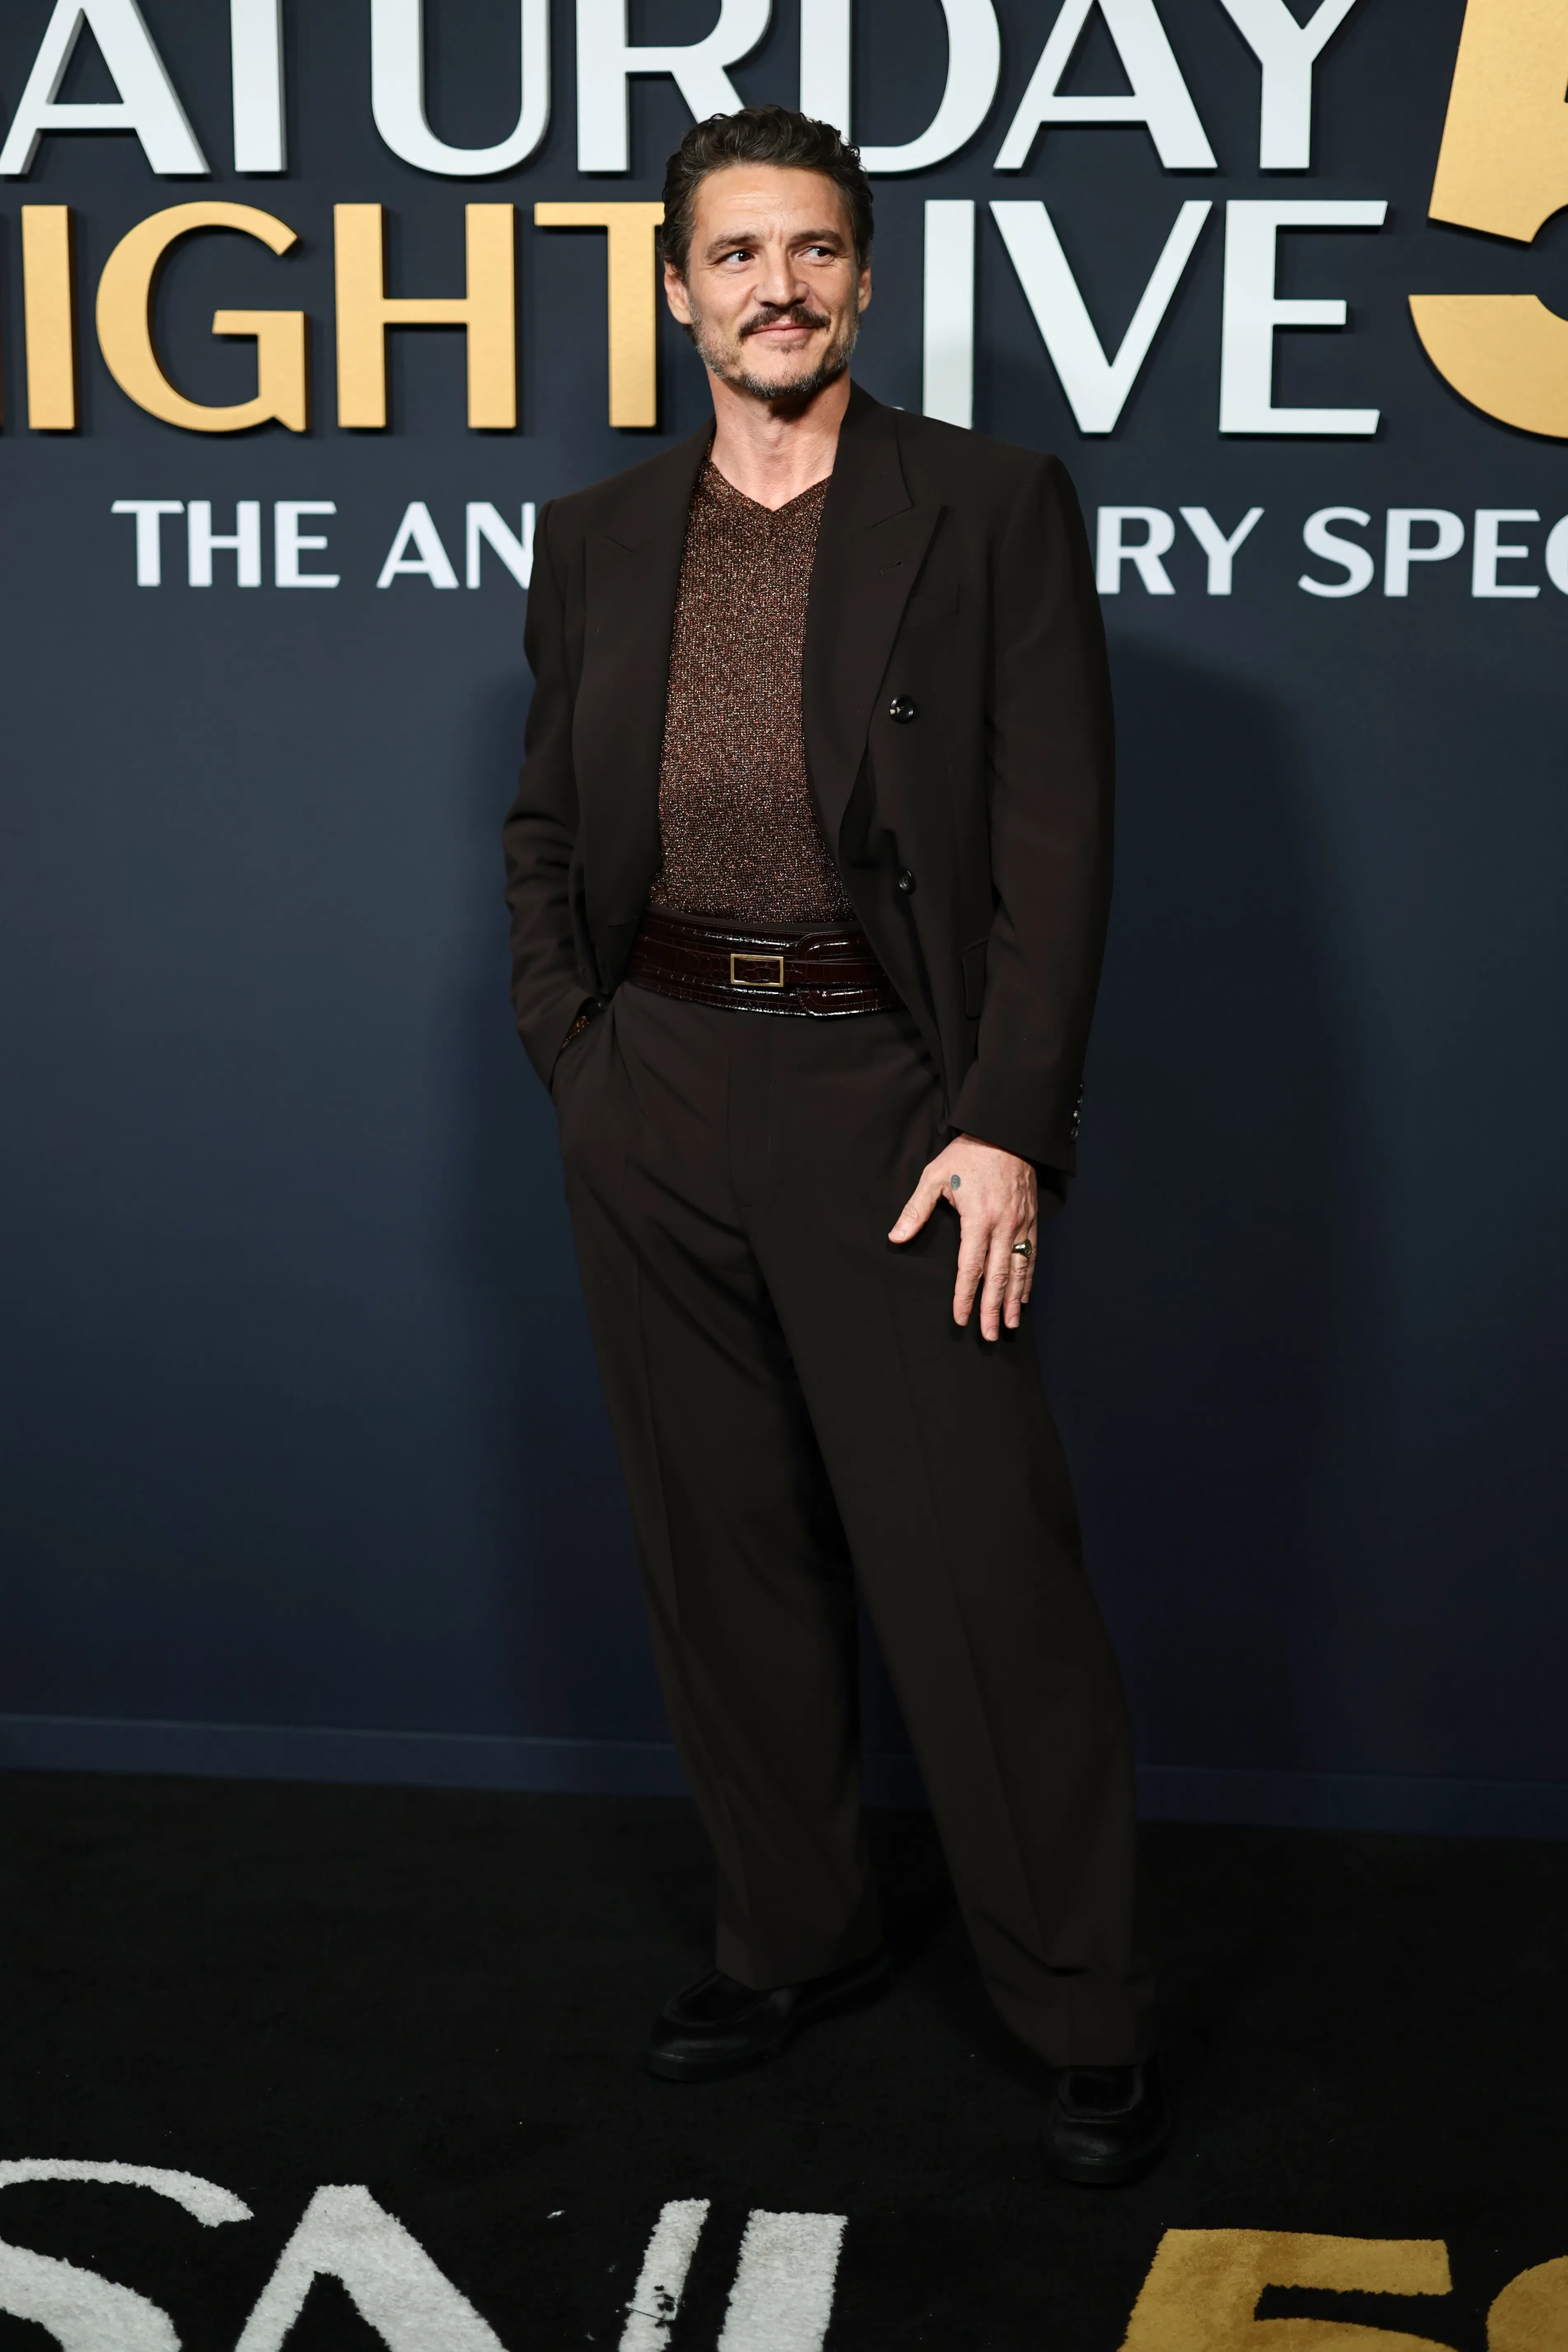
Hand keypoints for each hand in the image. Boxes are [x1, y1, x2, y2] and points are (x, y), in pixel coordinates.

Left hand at [888, 1134, 1038, 1339]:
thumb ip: (916, 1210)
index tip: (961, 1318)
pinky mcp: (1031, 1219)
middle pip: (998, 1276)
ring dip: (1014, 1299)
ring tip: (1010, 1324)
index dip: (965, 1295)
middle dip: (993, 1308)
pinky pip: (1031, 1255)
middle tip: (989, 1334)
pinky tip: (1023, 1296)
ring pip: (1019, 1269)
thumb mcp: (934, 1176)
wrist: (1006, 1132)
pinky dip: (1028, 1279)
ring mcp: (1021, 1223)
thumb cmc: (966, 1154)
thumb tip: (895, 1237)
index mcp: (978, 1218)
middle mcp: (1003, 1225)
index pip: (970, 1266)